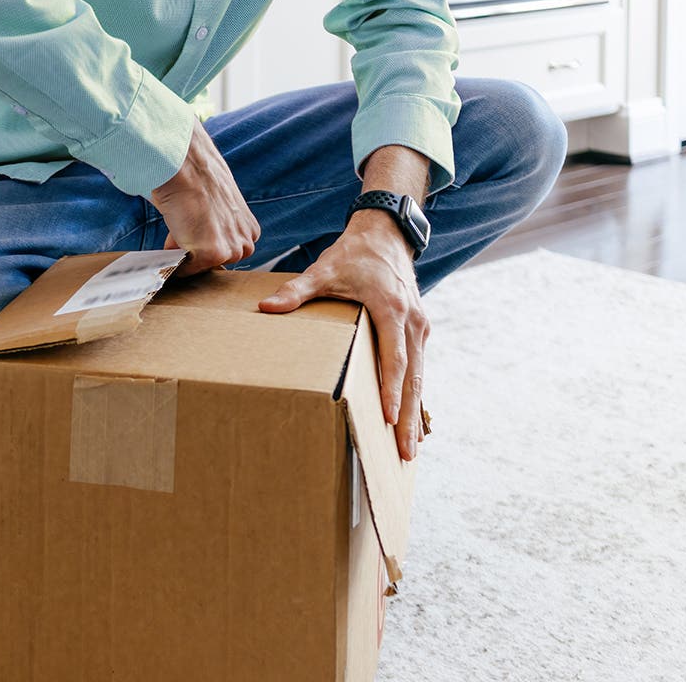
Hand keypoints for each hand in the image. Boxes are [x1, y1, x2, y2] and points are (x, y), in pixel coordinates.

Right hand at [151, 116, 259, 276]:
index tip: (194, 229)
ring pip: (201, 267)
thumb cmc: (198, 179)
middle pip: (215, 263)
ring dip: (186, 253)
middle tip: (184, 226)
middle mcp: (245, 243)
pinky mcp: (212, 253)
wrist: (187, 166)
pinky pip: (186, 269)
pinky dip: (173, 258)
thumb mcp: (219, 206)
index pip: (226, 253)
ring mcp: (230, 250)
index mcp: (249, 231)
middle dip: (197, 250)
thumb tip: (197, 237)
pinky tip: (174, 232)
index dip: (205, 243)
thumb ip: (216, 226)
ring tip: (180, 225)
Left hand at [259, 209, 427, 460]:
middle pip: (413, 377)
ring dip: (416, 413)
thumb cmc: (353, 254)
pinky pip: (418, 368)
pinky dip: (415, 395)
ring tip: (411, 449)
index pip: (393, 357)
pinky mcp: (419, 330)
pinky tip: (411, 421)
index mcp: (391, 310)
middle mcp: (413, 322)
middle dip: (409, 416)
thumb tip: (265, 308)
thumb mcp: (323, 271)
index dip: (390, 390)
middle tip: (406, 452)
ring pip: (419, 376)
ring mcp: (420, 326)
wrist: (385, 234)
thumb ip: (296, 292)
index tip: (389, 418)